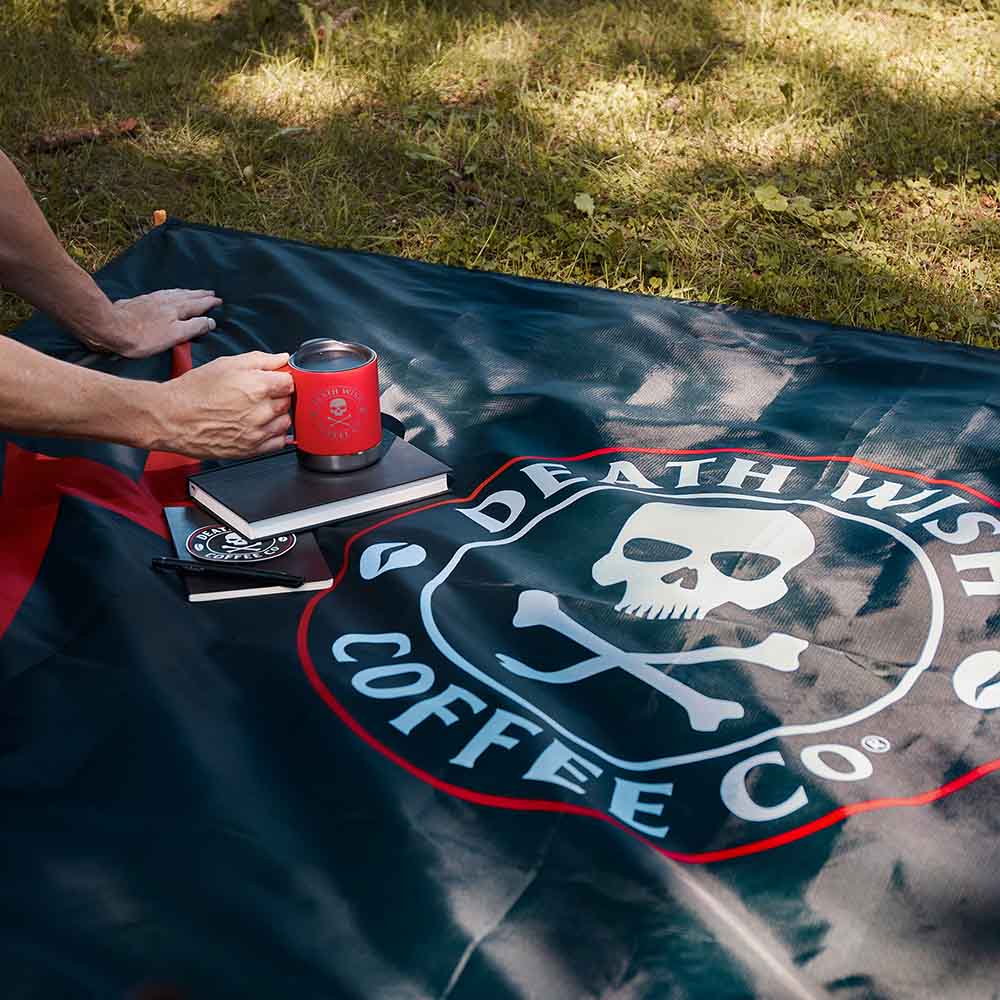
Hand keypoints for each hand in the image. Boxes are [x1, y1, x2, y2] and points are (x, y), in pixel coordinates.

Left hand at [87, 288, 222, 357]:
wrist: (111, 328)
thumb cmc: (144, 337)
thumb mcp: (174, 336)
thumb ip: (194, 327)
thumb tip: (211, 321)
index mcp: (177, 309)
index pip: (198, 304)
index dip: (209, 303)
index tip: (219, 300)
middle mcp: (167, 300)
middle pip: (187, 295)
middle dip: (200, 294)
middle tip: (210, 292)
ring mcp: (152, 299)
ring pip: (175, 292)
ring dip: (187, 292)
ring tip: (193, 292)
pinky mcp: (140, 301)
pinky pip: (163, 293)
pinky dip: (172, 293)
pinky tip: (169, 294)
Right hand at [149, 351, 293, 458]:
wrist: (171, 418)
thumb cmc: (194, 391)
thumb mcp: (227, 364)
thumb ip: (260, 360)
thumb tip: (282, 358)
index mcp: (257, 387)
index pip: (290, 382)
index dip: (282, 379)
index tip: (275, 380)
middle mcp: (260, 411)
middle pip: (288, 402)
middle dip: (278, 396)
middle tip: (261, 395)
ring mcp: (257, 432)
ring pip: (285, 423)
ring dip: (277, 416)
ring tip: (258, 411)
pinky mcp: (250, 449)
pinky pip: (278, 443)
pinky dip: (274, 435)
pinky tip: (260, 427)